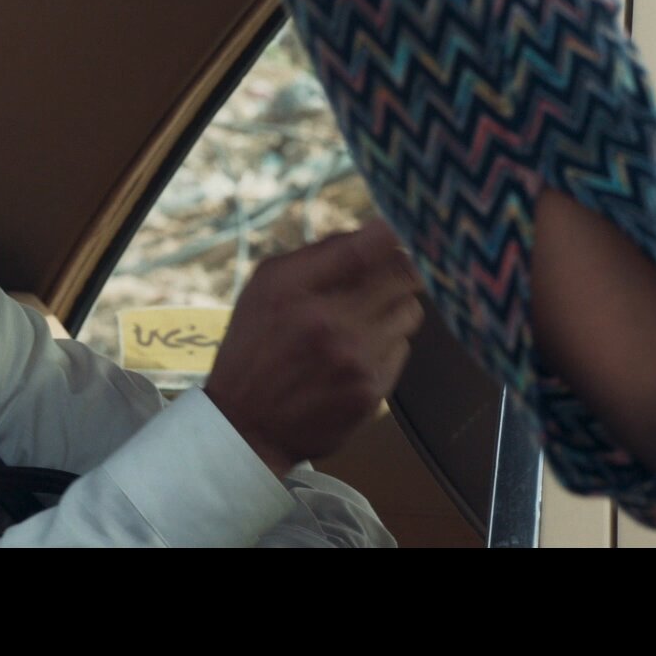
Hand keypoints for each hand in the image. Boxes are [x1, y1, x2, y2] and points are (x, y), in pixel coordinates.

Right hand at [204, 221, 425, 476]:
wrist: (246, 426)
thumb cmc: (254, 346)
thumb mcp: (267, 287)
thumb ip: (320, 254)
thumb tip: (377, 230)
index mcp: (297, 290)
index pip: (371, 247)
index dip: (389, 239)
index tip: (389, 239)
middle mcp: (329, 324)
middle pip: (404, 278)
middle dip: (397, 273)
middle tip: (383, 279)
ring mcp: (355, 362)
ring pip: (409, 313)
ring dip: (394, 310)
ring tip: (368, 319)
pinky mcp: (372, 392)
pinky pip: (402, 350)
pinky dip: (387, 346)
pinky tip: (360, 353)